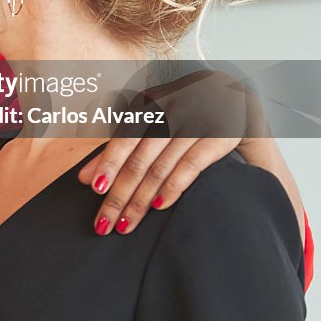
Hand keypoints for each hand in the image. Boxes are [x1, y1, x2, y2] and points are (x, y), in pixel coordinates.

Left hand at [78, 68, 266, 235]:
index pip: (122, 139)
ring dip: (140, 199)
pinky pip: (192, 164)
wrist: (234, 96)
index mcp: (148, 103)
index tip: (94, 190)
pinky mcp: (219, 135)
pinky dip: (173, 186)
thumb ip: (119, 149)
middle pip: (138, 159)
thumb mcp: (149, 124)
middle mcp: (169, 110)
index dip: (106, 165)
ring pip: (160, 166)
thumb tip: (85, 178)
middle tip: (104, 223)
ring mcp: (195, 121)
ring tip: (126, 224)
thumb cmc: (182, 115)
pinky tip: (158, 206)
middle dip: (118, 194)